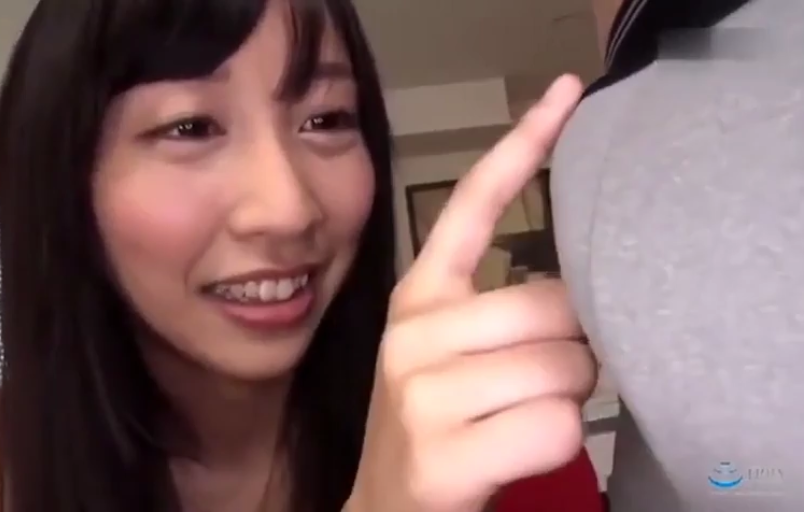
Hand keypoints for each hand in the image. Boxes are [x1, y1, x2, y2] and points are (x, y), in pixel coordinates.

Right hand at [347, 75, 596, 511]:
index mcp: (417, 296)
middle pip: (553, 307)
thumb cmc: (434, 423)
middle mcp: (411, 331)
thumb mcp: (448, 353)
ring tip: (517, 419)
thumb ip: (495, 308)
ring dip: (565, 400)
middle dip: (571, 351)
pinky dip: (556, 442)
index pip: (472, 204)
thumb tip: (574, 291)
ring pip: (563, 367)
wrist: (386, 509)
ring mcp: (420, 391)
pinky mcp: (441, 452)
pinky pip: (555, 425)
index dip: (524, 146)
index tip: (568, 95)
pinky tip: (510, 454)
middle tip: (534, 383)